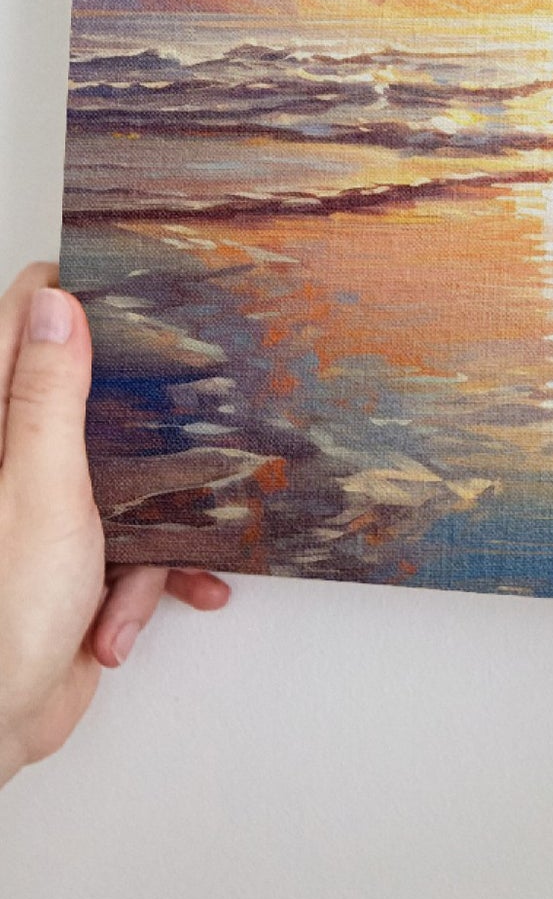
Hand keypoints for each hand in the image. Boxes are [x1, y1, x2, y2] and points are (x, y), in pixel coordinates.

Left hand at [0, 264, 229, 787]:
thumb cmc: (1, 616)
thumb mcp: (40, 490)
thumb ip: (49, 396)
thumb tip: (55, 305)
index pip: (21, 330)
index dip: (69, 301)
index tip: (125, 281)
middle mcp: (13, 466)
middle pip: (88, 403)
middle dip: (145, 424)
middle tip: (187, 410)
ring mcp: (43, 516)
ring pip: (127, 480)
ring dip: (154, 528)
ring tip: (154, 564)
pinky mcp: (72, 564)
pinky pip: (134, 549)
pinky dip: (147, 583)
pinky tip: (133, 616)